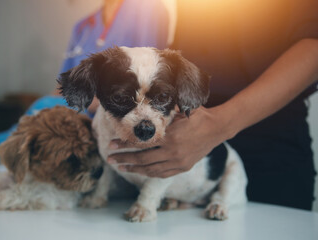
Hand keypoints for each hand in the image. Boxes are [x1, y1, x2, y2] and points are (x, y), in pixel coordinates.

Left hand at [107, 106, 232, 177]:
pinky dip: (149, 173)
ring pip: (151, 169)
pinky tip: (140, 171)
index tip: (112, 144)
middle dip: (124, 159)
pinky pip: (162, 174)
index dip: (125, 144)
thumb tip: (145, 96)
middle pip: (142, 158)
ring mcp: (178, 162)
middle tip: (110, 159)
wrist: (217, 129)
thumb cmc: (198, 116)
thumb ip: (164, 106)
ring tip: (121, 167)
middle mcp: (173, 152)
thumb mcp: (181, 108)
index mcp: (170, 136)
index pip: (142, 142)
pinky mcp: (183, 167)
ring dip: (134, 169)